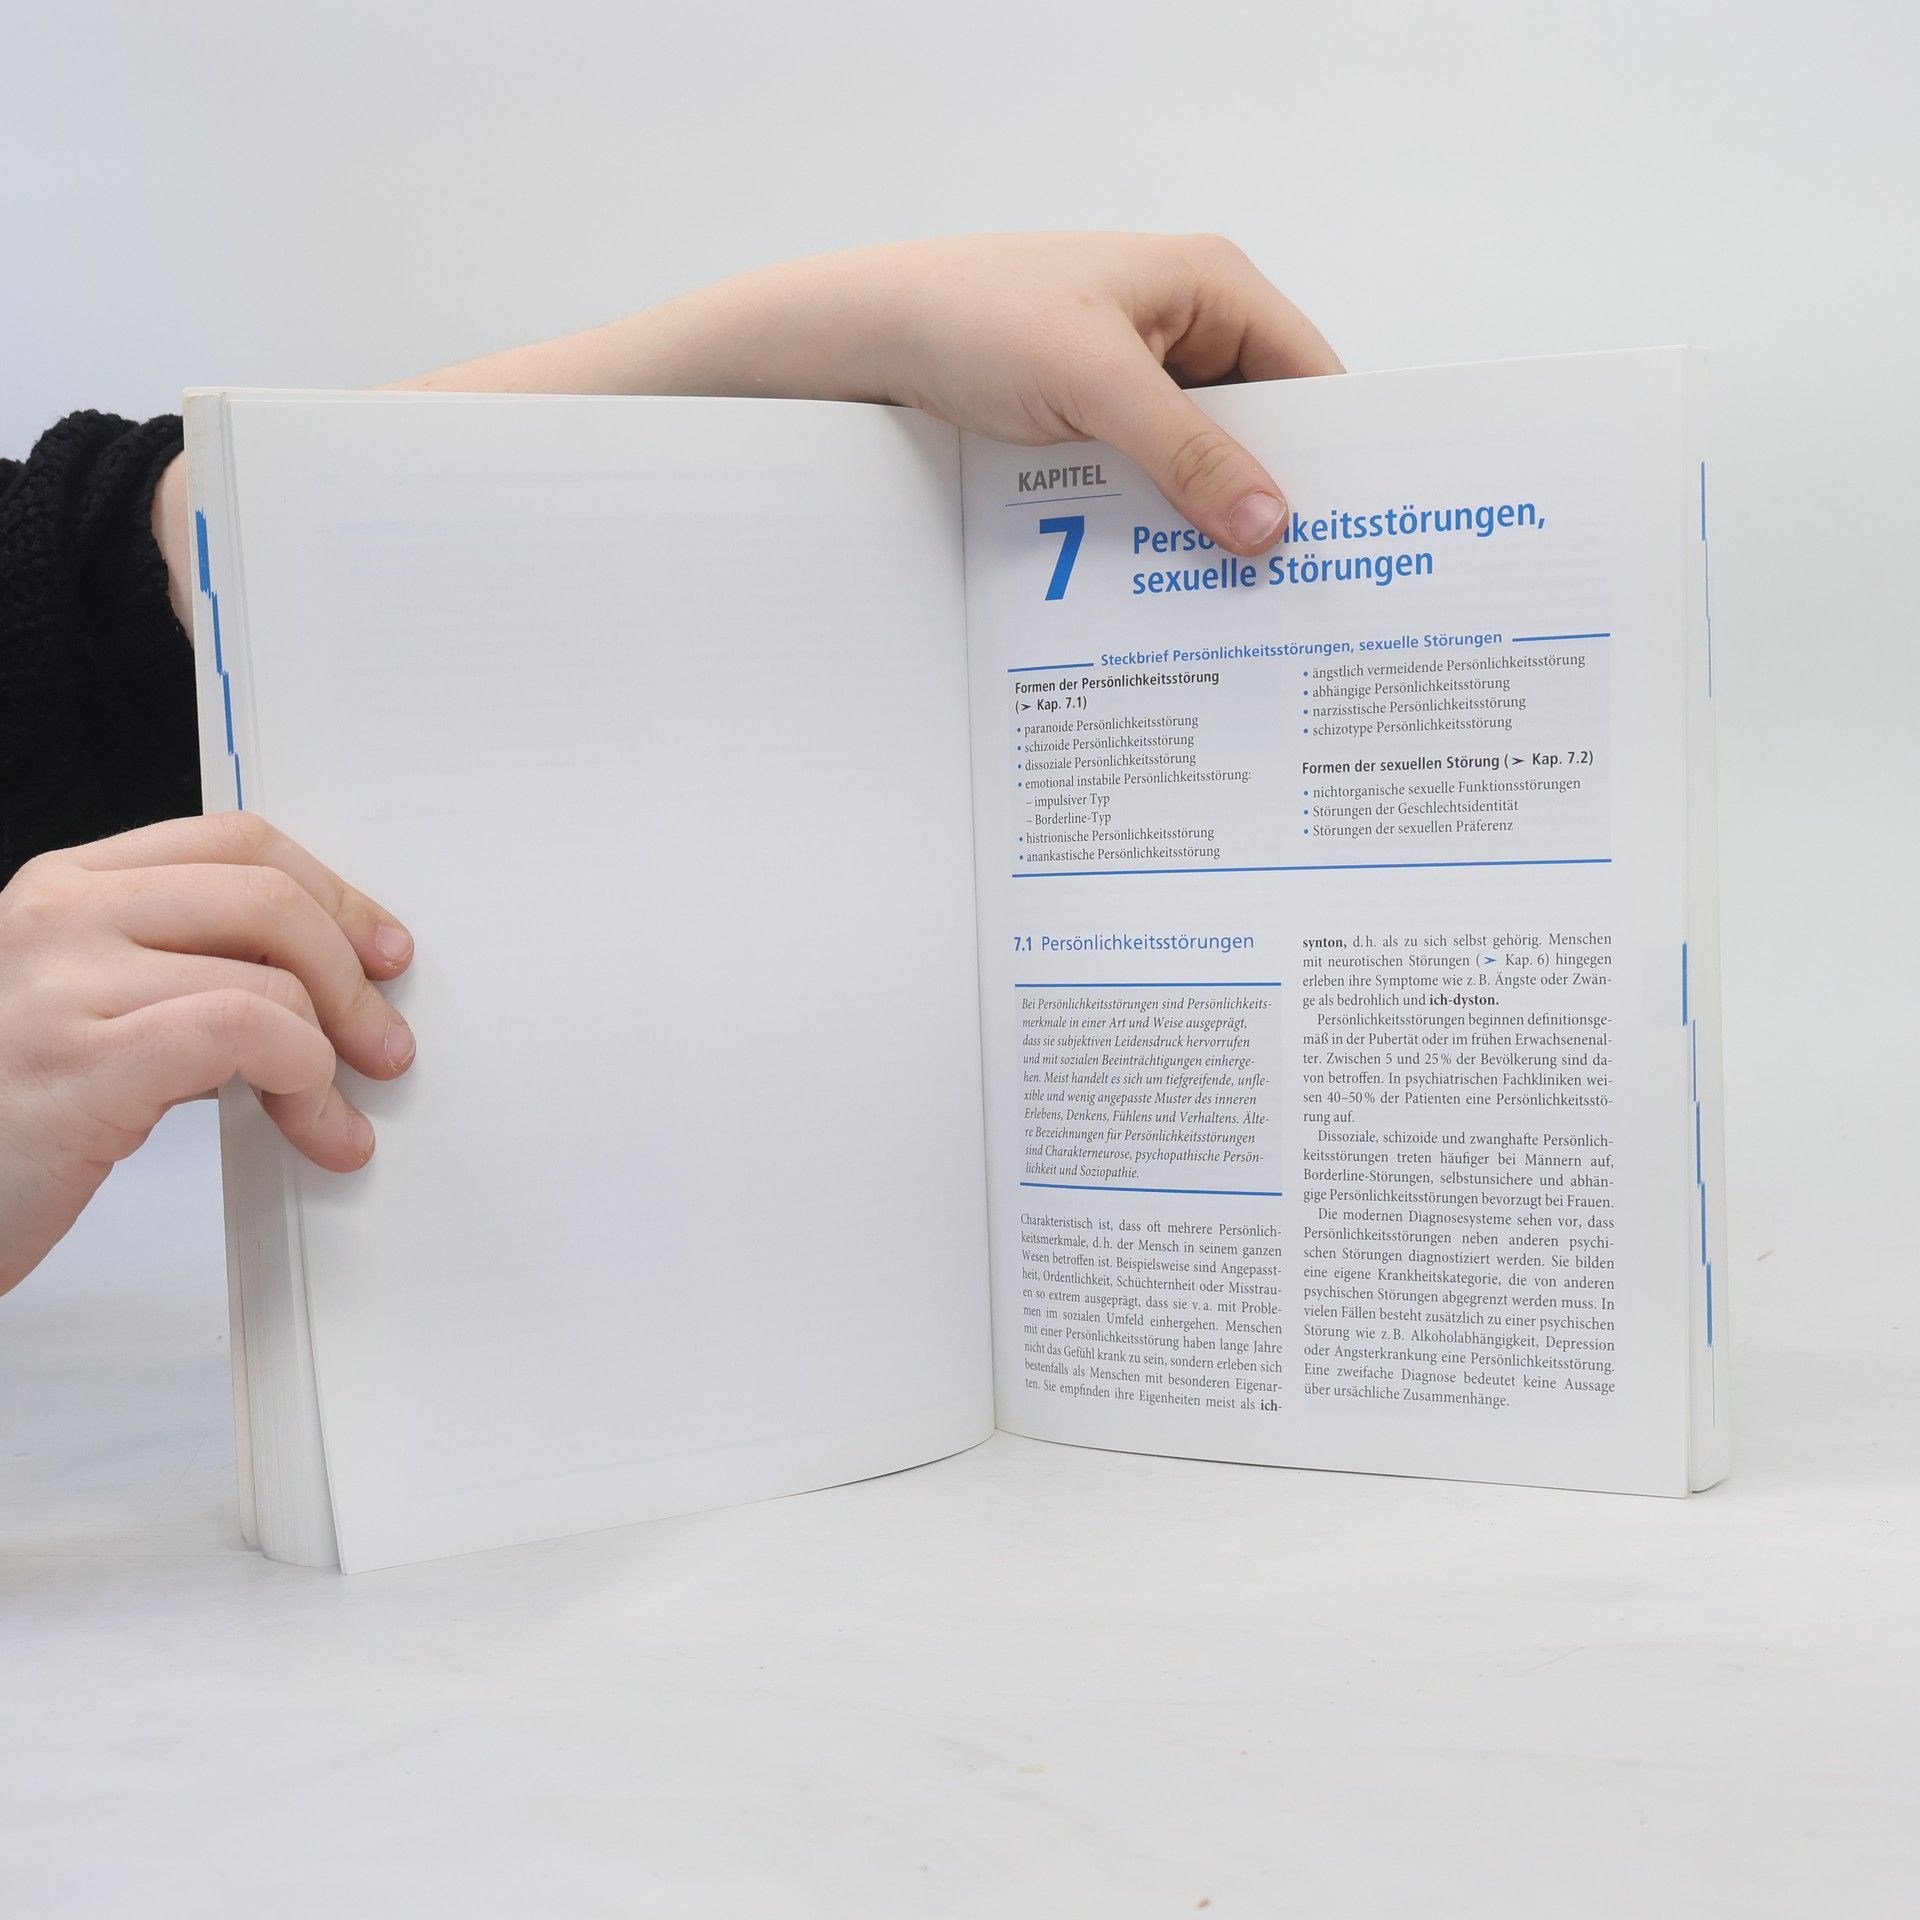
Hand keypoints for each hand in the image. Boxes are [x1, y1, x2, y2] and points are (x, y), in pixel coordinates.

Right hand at [0, 813, 414, 1295]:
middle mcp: (59, 916)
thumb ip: (182, 972)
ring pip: (269, 976)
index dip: (332, 896)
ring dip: (332, 1052)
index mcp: (67, 887)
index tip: (379, 951)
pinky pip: (243, 1033)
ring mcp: (61, 983)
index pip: (237, 842)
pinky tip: (306, 1120)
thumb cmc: (9, 1114)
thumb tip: (323, 983)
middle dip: (352, 976)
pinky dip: (302, 1075)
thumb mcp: (89, 1009)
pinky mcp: (80, 1060)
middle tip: (383, 1042)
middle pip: (268, 898)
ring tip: (335, 1110)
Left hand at [869, 232, 1341, 554]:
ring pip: (1207, 457)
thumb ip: (1186, 454)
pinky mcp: (1102, 414)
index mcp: (1214, 285)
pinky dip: (1162, 514)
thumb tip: (1269, 525)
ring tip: (1233, 590)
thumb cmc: (979, 319)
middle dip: (1271, 495)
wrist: (874, 335)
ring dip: (1211, 514)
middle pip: (1264, 425)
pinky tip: (1164, 566)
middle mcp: (1190, 324)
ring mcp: (1144, 372)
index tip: (1350, 534)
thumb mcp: (1094, 385)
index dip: (1333, 453)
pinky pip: (1156, 472)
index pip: (1311, 376)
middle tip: (1292, 582)